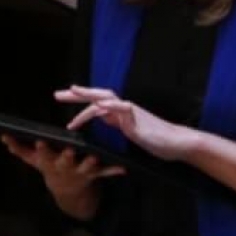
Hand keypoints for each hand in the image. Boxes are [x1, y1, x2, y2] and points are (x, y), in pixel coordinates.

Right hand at [0, 135, 122, 218]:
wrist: (66, 191)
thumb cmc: (49, 167)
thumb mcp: (33, 160)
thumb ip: (19, 148)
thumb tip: (3, 136)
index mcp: (50, 162)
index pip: (44, 154)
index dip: (42, 149)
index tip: (41, 141)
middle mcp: (65, 167)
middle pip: (65, 161)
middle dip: (66, 156)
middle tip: (70, 149)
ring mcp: (80, 171)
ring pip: (86, 166)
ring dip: (91, 162)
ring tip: (94, 156)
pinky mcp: (94, 174)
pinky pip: (105, 172)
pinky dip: (113, 170)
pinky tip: (123, 168)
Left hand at [55, 85, 199, 160]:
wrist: (178, 143)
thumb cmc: (158, 140)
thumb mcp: (132, 131)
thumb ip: (118, 122)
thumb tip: (105, 117)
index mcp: (121, 113)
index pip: (97, 102)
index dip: (81, 98)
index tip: (65, 95)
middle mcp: (124, 109)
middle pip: (98, 96)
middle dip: (77, 94)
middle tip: (58, 94)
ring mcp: (130, 113)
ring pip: (106, 99)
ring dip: (87, 96)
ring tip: (72, 92)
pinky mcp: (137, 120)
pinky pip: (122, 108)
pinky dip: (110, 105)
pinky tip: (99, 104)